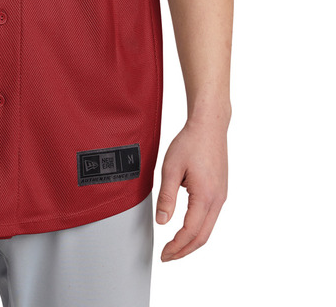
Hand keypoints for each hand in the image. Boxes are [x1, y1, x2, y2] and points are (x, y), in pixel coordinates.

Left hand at [155, 118, 227, 260]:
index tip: (164, 254)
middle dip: (184, 251)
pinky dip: (199, 229)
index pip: (190, 232)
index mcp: (205, 196)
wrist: (209, 126)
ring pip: (208, 229)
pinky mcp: (220, 191)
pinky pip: (211, 217)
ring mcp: (221, 196)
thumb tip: (162, 221)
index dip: (176, 246)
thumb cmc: (190, 142)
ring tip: (175, 246)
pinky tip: (187, 228)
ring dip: (192, 241)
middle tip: (167, 256)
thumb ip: (166, 197)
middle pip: (202, 237)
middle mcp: (217, 199)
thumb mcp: (171, 168)